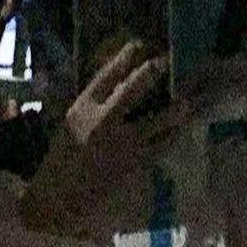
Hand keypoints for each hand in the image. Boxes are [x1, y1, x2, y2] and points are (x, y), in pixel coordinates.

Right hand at [22, 42, 190, 235]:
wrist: (59, 201)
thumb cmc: (60, 164)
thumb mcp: (68, 127)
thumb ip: (90, 108)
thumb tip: (111, 90)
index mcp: (82, 109)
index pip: (106, 75)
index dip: (124, 58)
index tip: (138, 45)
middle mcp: (103, 121)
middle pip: (133, 90)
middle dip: (151, 73)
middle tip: (165, 62)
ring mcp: (122, 144)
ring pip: (157, 122)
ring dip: (174, 111)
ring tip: (187, 103)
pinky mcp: (135, 165)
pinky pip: (160, 147)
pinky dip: (171, 138)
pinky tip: (180, 132)